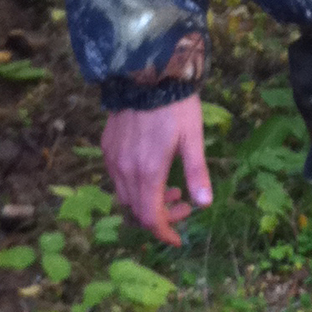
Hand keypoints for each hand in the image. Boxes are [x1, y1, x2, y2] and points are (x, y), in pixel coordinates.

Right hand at [101, 95, 212, 246]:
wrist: (146, 73)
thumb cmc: (175, 106)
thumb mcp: (194, 139)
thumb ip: (197, 173)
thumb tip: (204, 204)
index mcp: (148, 172)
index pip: (150, 218)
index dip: (164, 233)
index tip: (177, 239)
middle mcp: (125, 170)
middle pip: (136, 212)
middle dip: (160, 218)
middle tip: (183, 206)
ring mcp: (113, 159)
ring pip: (124, 197)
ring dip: (147, 202)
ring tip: (171, 190)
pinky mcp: (107, 148)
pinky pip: (117, 179)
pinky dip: (134, 187)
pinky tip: (152, 173)